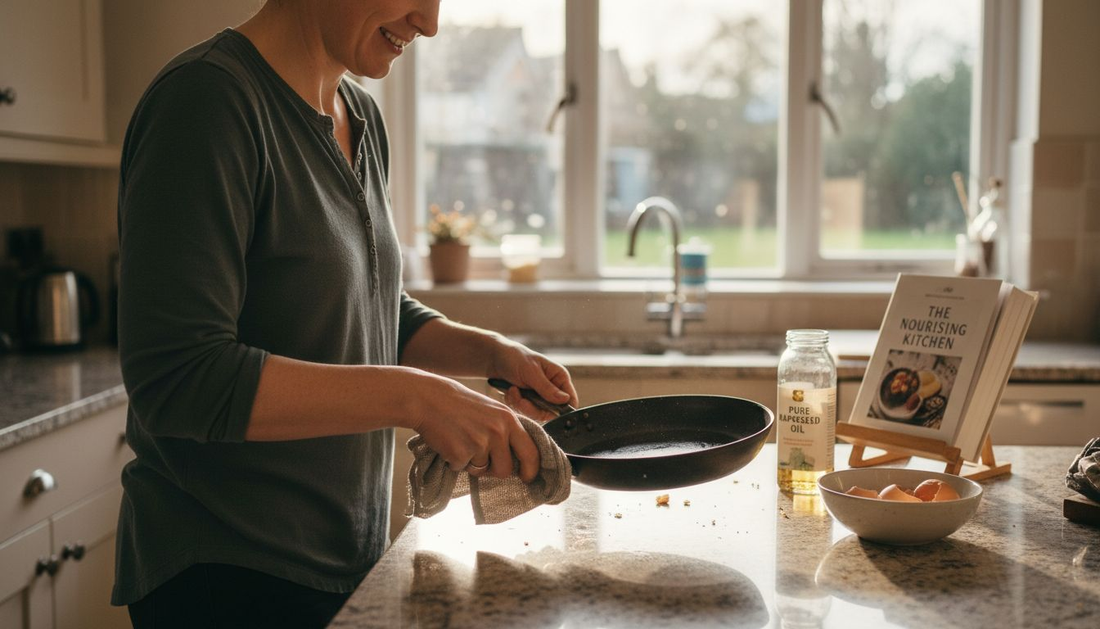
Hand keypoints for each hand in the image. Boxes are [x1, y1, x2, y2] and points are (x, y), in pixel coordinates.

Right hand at [409, 371, 540, 481]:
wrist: (429, 399)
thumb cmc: (460, 405)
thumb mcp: (492, 410)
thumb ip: (506, 431)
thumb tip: (518, 460)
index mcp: (508, 419)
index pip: (530, 452)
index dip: (531, 469)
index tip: (528, 478)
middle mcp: (497, 431)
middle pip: (506, 470)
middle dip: (495, 471)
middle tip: (483, 461)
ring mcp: (479, 443)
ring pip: (482, 471)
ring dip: (472, 464)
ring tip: (462, 443)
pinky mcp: (460, 453)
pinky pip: (462, 468)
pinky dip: (455, 461)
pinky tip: (449, 442)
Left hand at [488, 339, 578, 421]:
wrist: (494, 358)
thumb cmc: (514, 358)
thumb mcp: (531, 372)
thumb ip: (547, 388)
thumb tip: (565, 400)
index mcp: (559, 377)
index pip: (570, 400)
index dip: (562, 410)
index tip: (545, 411)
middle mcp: (552, 387)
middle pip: (551, 411)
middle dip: (532, 407)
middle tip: (520, 399)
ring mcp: (540, 395)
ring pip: (536, 413)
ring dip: (521, 404)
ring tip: (512, 390)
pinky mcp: (528, 400)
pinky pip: (524, 411)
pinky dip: (514, 403)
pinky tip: (509, 391)